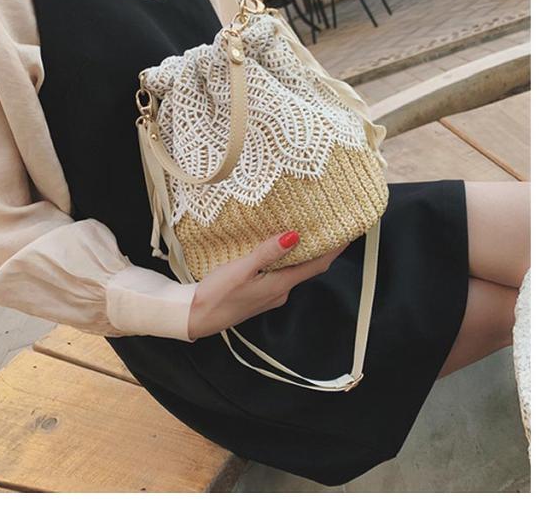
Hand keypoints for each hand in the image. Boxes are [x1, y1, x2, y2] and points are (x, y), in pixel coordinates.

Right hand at [187, 231, 347, 339]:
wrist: (195, 318)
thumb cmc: (215, 295)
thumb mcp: (240, 270)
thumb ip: (267, 253)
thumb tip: (294, 236)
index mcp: (280, 285)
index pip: (316, 266)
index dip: (334, 250)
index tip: (349, 234)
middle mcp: (280, 292)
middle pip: (307, 268)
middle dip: (320, 249)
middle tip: (328, 227)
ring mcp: (269, 296)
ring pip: (292, 272)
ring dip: (301, 255)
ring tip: (305, 232)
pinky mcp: (258, 295)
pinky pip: (280, 275)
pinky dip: (285, 261)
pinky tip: (277, 251)